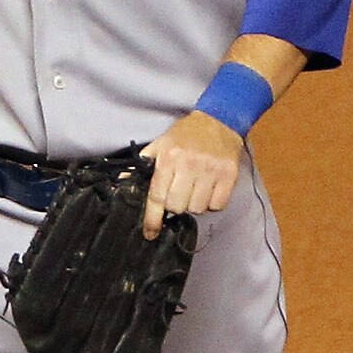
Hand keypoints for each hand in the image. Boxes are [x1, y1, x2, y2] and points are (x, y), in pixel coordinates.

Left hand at [135, 112, 243, 239]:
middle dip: (175, 204)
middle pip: (177, 206)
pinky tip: (208, 189)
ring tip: (195, 188)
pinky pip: (217, 206)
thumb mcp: (160, 144)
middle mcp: (189, 164)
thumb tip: (123, 182)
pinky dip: (211, 203)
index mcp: (169, 157)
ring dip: (194, 204)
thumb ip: (142, 165)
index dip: (152, 218)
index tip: (150, 232)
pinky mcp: (229, 175)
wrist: (219, 120)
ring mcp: (211, 171)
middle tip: (179, 191)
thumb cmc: (186, 135)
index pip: (157, 196)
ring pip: (197, 209)